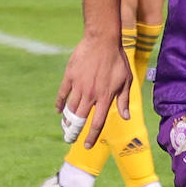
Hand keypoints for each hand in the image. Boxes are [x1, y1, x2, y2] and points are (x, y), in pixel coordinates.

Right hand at [55, 35, 132, 149]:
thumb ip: (124, 100)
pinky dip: (59, 104)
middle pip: (79, 120)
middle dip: (74, 132)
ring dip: (67, 120)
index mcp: (105, 97)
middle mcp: (91, 95)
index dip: (91, 136)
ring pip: (70, 109)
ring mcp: (79, 86)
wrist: (102, 41)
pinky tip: (59, 110)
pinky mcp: (70, 76)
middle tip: (69, 139)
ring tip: (65, 127)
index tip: (86, 145)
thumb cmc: (117, 60)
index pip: (97, 123)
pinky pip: (62, 94)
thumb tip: (125, 117)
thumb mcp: (126, 80)